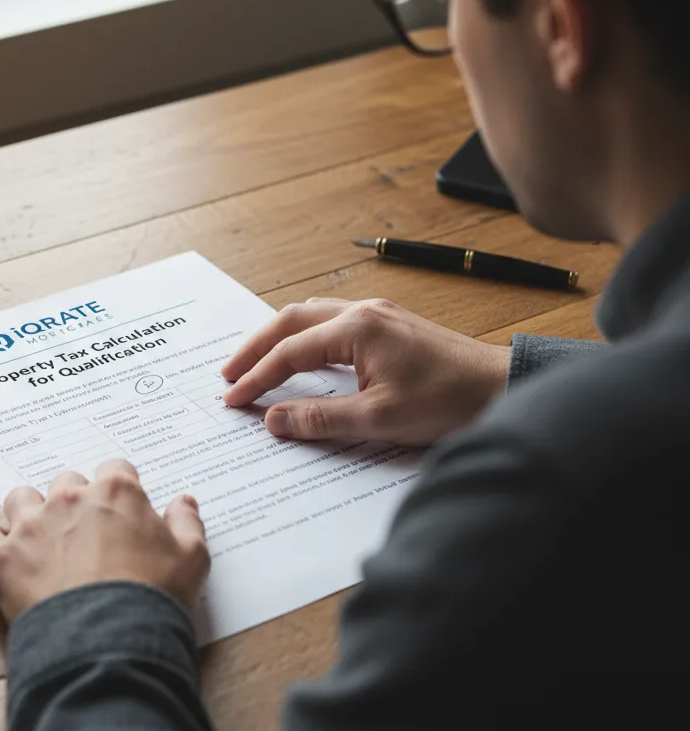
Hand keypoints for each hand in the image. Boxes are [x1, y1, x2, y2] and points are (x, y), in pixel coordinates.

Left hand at [0, 459, 209, 622]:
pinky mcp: (1, 558)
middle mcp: (69, 499)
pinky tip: (5, 555)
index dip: (119, 490)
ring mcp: (31, 526)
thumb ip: (187, 523)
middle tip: (85, 533)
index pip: (115, 469)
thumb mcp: (192, 560)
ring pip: (21, 498)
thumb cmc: (154, 599)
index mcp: (116, 493)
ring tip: (41, 538)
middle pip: (67, 482)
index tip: (122, 510)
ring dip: (30, 512)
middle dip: (75, 502)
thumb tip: (183, 502)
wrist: (109, 644)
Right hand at [222, 298, 509, 446]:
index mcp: (356, 329)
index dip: (256, 377)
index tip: (232, 398)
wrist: (502, 387)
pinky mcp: (389, 324)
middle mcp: (362, 312)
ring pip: (310, 315)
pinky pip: (331, 322)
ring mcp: (377, 314)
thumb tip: (274, 419)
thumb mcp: (378, 419)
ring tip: (254, 363)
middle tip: (228, 374)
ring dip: (278, 338)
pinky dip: (304, 337)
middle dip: (255, 347)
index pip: (289, 352)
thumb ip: (320, 418)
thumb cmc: (448, 400)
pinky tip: (301, 356)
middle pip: (291, 320)